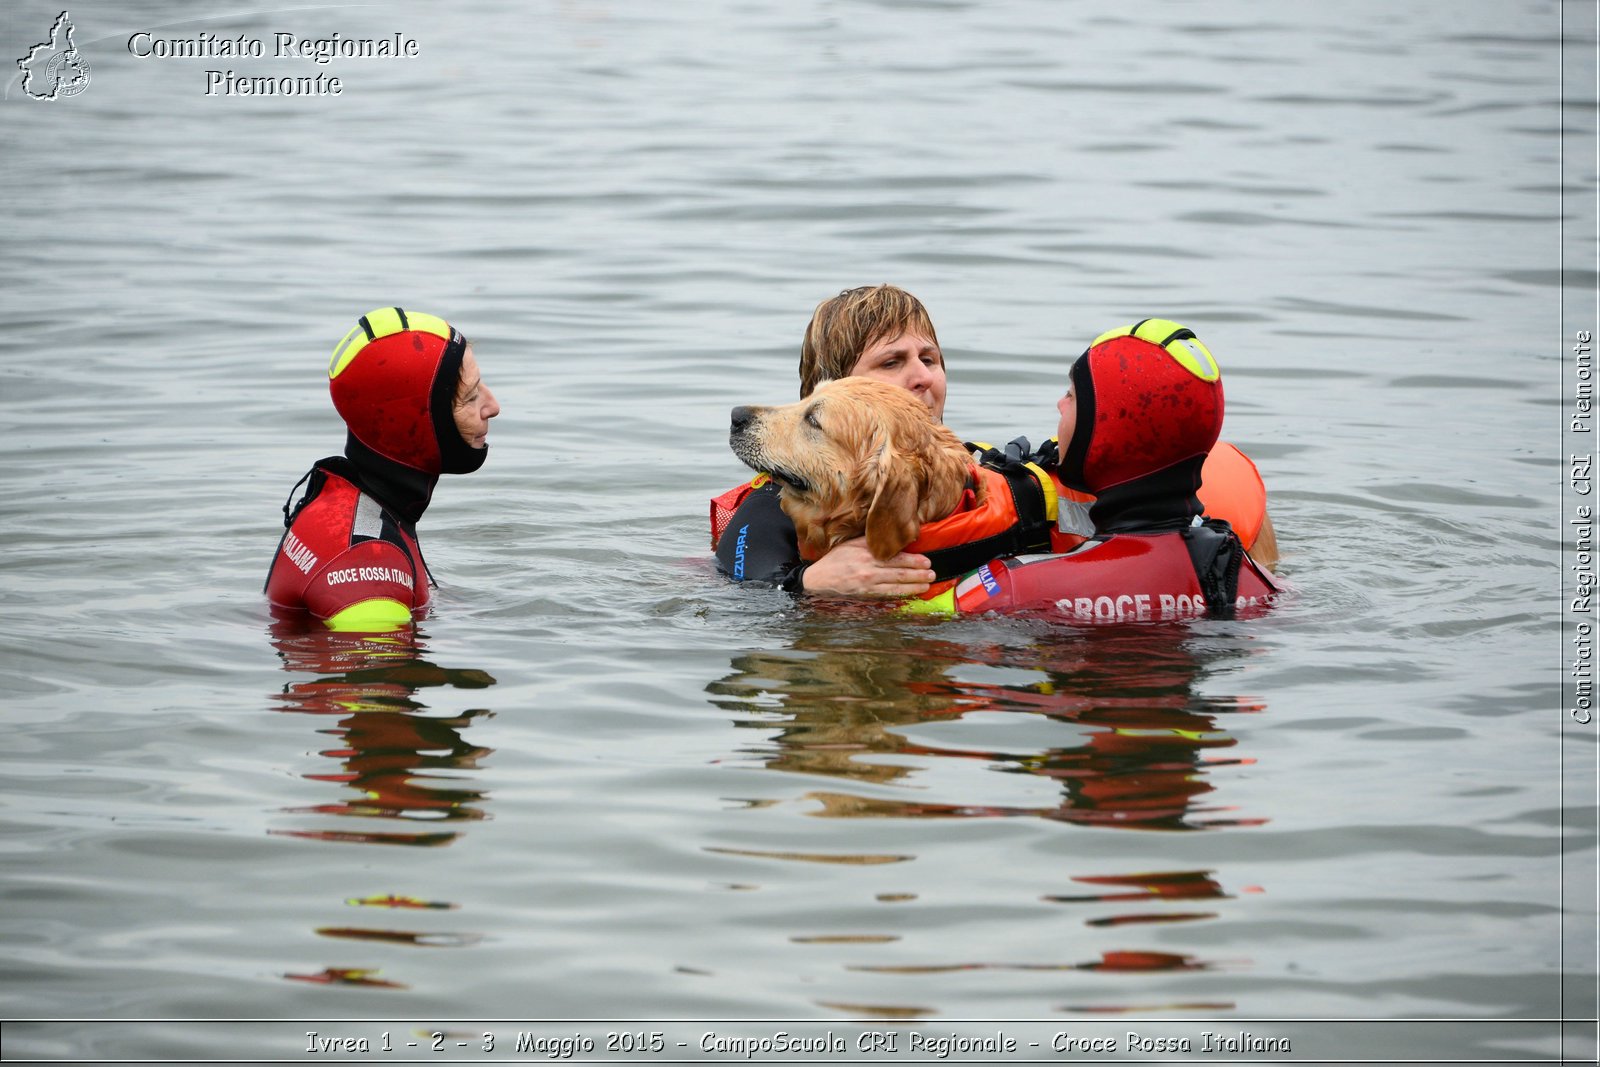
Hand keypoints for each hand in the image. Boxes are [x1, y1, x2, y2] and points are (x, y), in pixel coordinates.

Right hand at [801, 537, 934, 597]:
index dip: (913, 560)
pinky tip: (911, 593)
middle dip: (918, 573)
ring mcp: (867, 584)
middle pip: (898, 571)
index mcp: (866, 554)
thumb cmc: (836, 560)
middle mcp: (867, 569)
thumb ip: (872, 542)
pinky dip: (901, 594)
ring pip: (895, 585)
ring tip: (927, 584)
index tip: (926, 560)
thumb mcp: (852, 544)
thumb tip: (893, 539)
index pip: (894, 557)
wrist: (818, 579)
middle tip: (932, 573)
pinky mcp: (865, 595)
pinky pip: (887, 595)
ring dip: (914, 585)